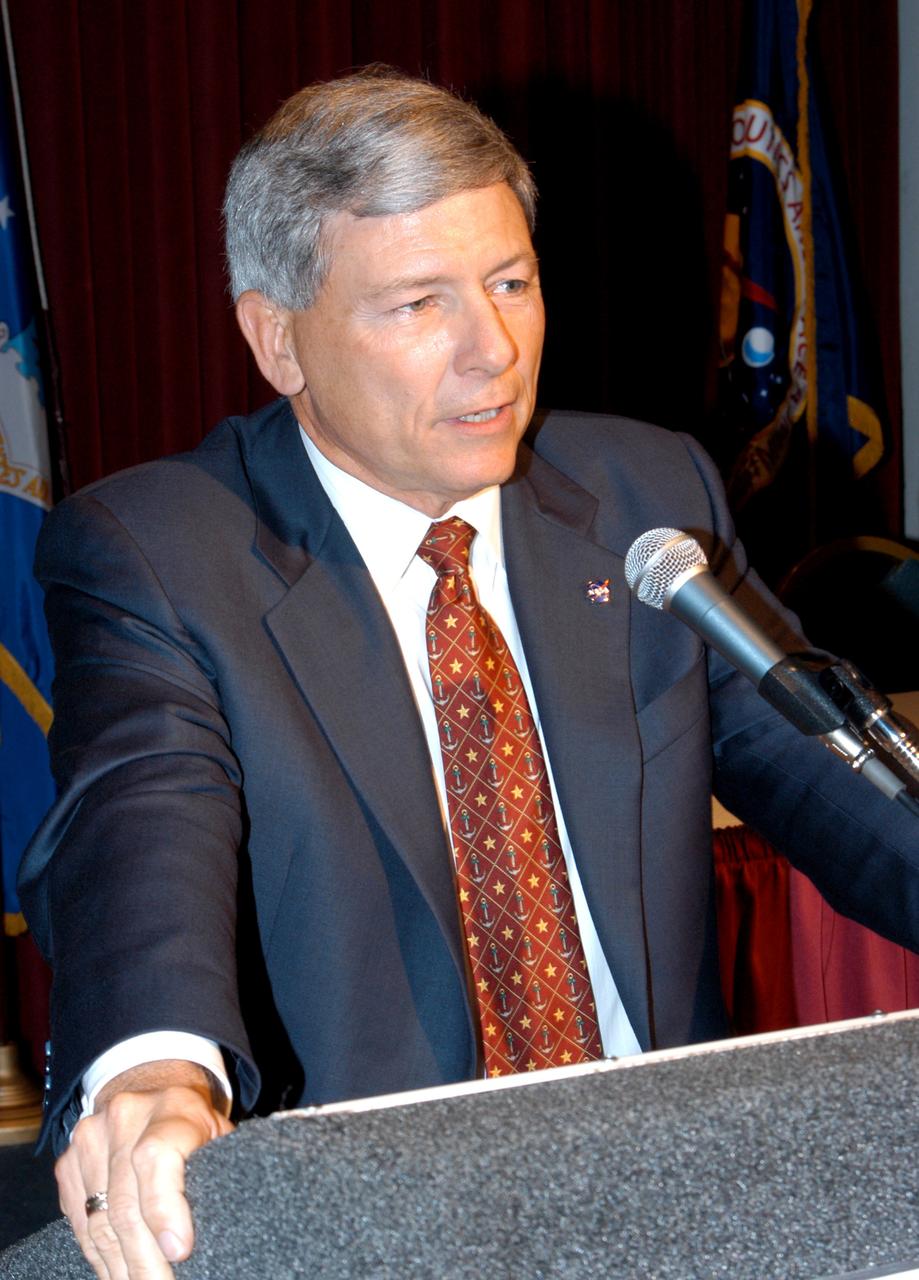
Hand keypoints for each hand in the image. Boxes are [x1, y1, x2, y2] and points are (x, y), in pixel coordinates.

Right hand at [55, 1060, 234, 1278]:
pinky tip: (119, 1273)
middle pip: (126, 1202)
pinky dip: (100, 1256)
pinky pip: (80, 1222)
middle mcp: (125, 1116)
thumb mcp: (218, 1135)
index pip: (157, 1157)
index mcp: (173, 1106)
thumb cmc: (195, 1126)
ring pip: (99, 1220)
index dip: (165, 1209)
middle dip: (145, 1259)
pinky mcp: (67, 1161)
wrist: (152, 1090)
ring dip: (121, 1266)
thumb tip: (224, 1230)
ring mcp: (89, 1137)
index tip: (180, 1252)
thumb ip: (218, 1170)